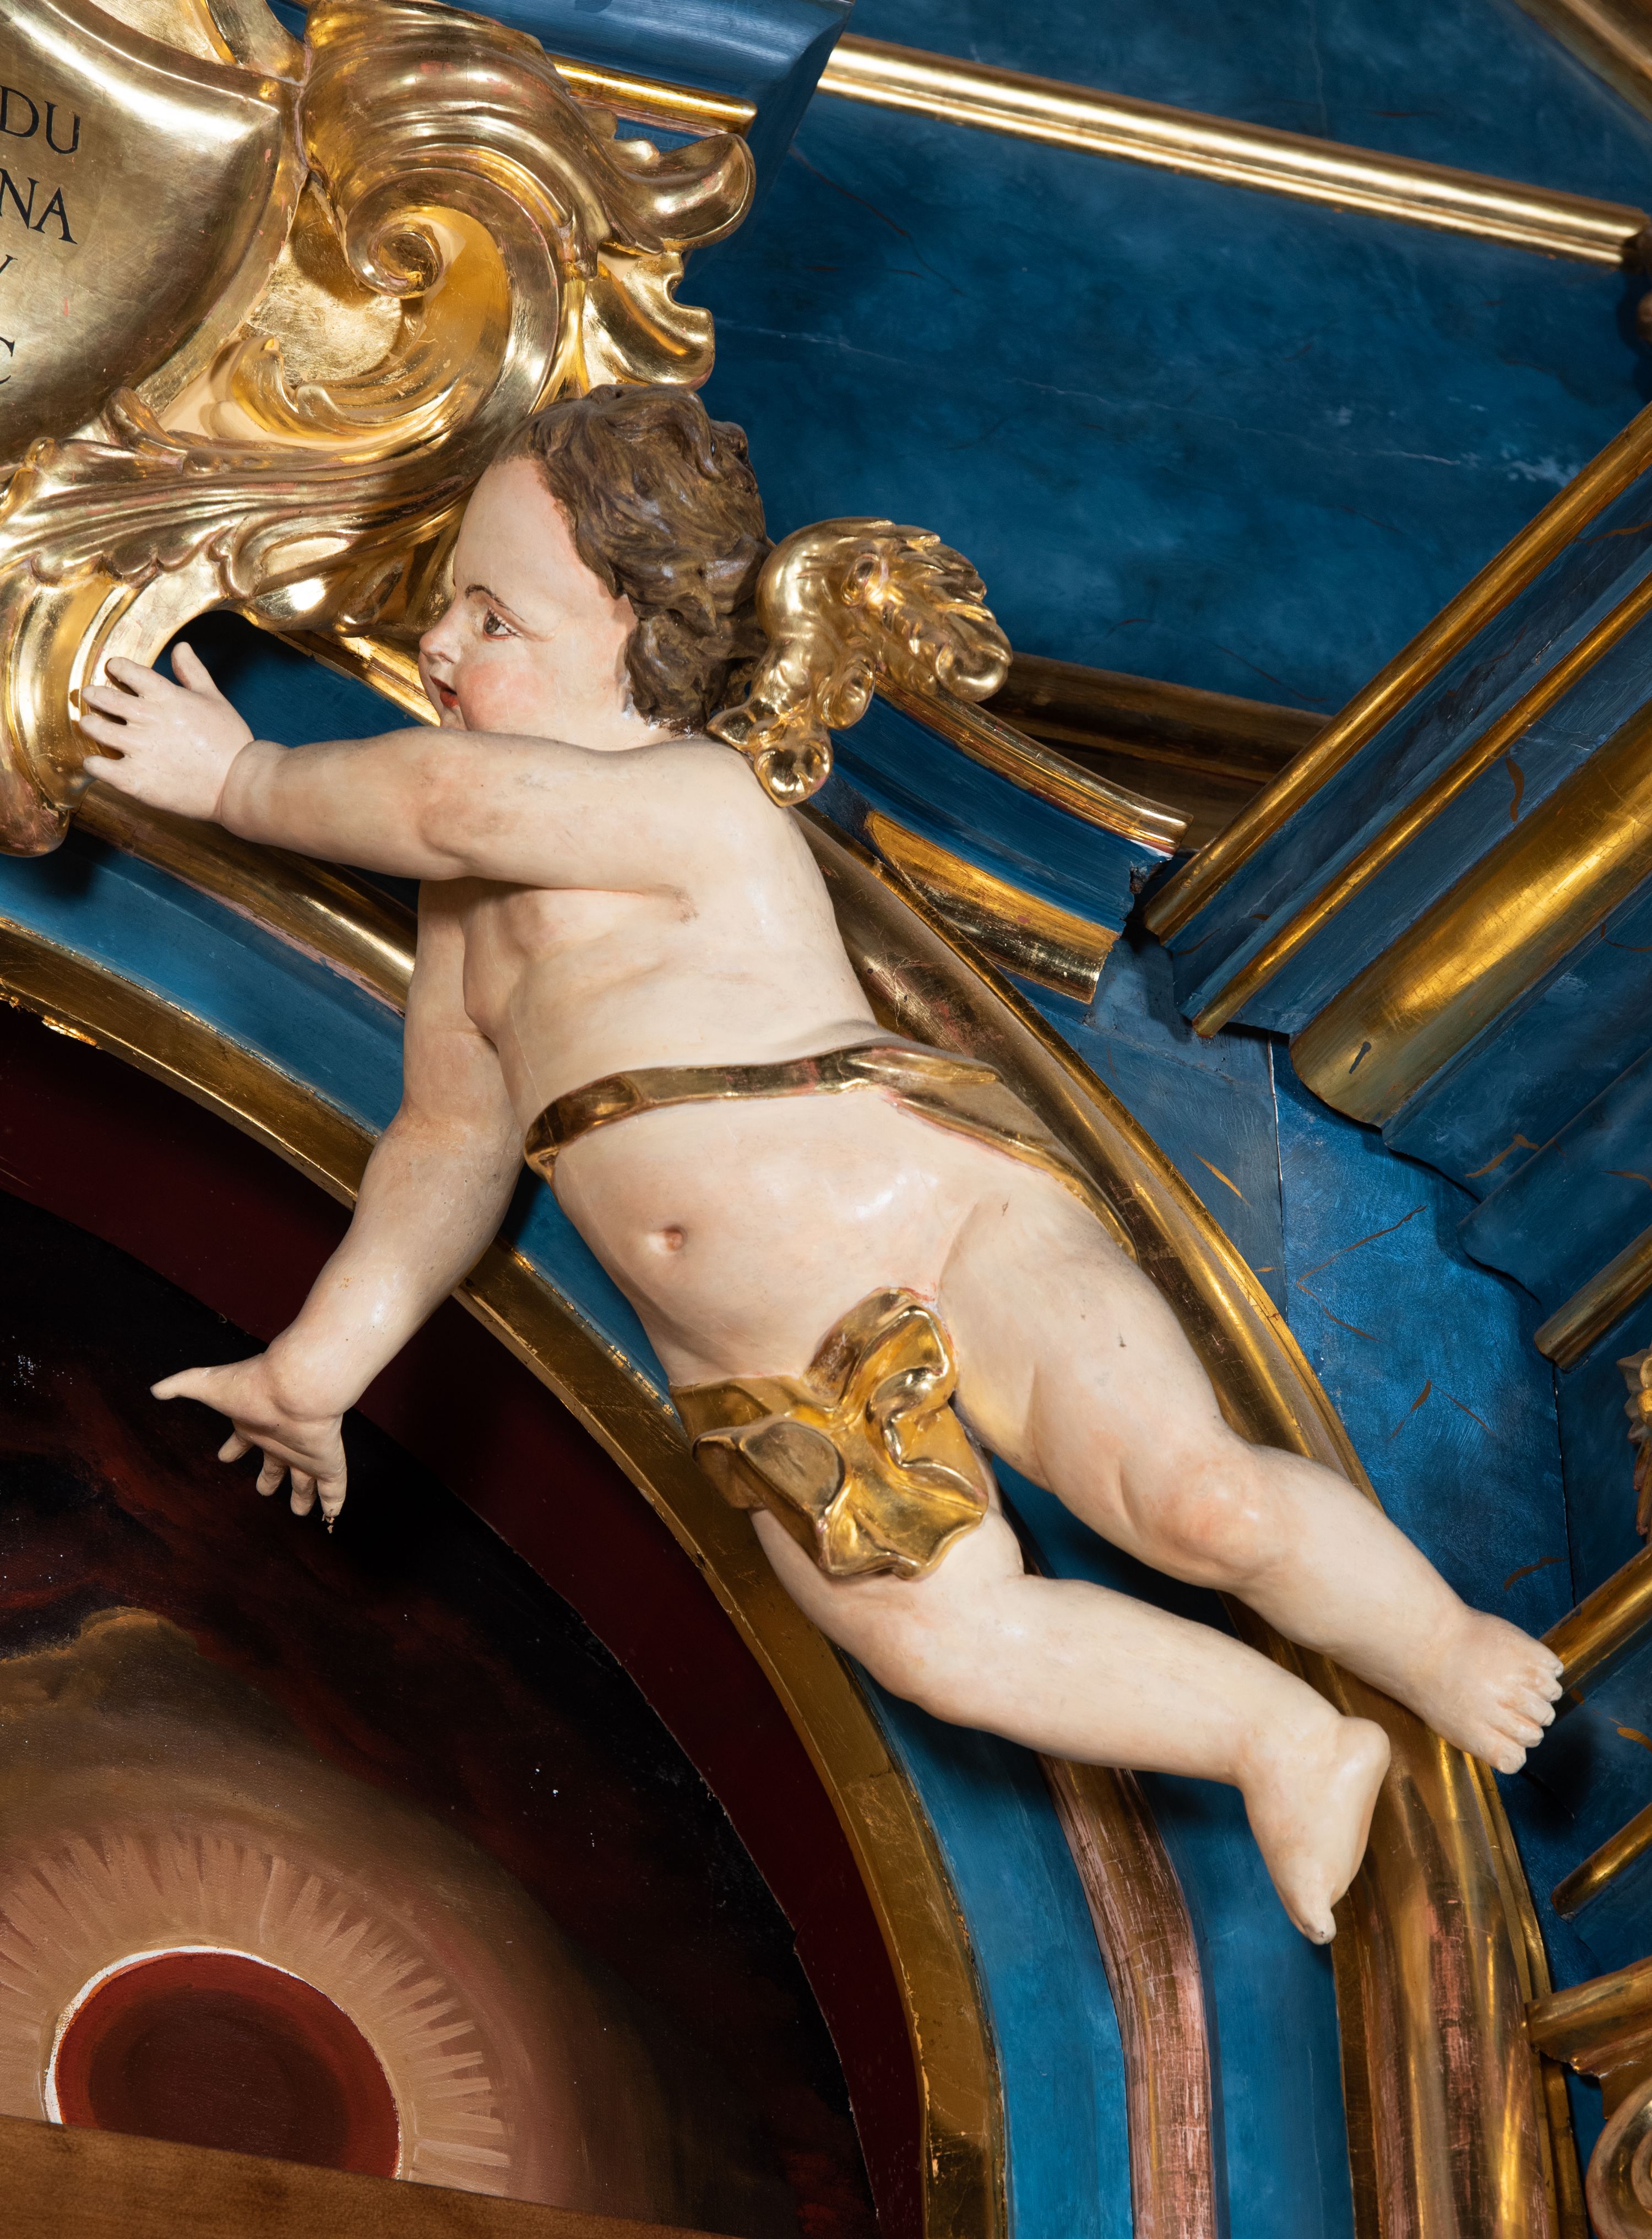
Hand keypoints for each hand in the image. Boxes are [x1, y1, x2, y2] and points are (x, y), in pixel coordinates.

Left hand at [80, 643, 253, 820]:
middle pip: (103, 698)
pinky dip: (94, 763)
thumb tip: (181, 647)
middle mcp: (147, 719)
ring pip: (95, 729)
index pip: (128, 671)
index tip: (113, 668)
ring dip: (89, 724)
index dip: (117, 667)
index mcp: (166, 696)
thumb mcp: (214, 698)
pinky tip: (97, 761)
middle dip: (93, 695)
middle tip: (90, 696)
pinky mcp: (134, 779)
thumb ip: (192, 672)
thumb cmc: (230, 741)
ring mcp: (138, 749)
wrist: (238, 784)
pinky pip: (98, 766)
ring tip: (90, 725)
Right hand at [154, 1352, 348, 1524]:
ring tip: (299, 1511)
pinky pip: (333, 1488)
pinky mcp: (328, 1462)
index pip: (241, 1442)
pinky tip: (333, 1516)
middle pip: (275, 1466)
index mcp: (255, 1427)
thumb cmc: (254, 1387)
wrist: (296, 1388)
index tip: (225, 1458)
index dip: (233, 1450)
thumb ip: (181, 1385)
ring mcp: (306, 1453)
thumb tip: (155, 1388)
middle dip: (269, 1479)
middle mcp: (281, 1442)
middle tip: (263, 1491)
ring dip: (302, 1496)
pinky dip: (333, 1502)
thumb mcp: (207, 1384)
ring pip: (305, 1481)